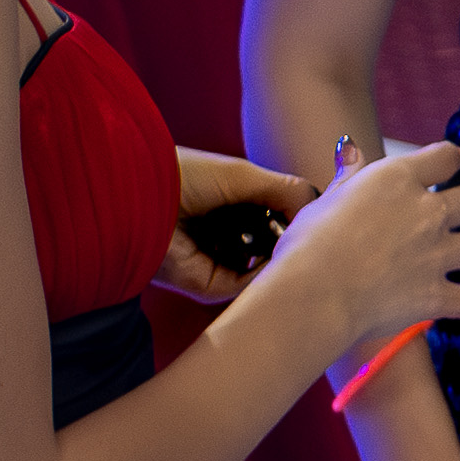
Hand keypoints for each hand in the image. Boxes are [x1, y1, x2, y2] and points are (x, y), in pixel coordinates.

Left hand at [157, 148, 315, 302]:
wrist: (139, 198)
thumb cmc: (186, 177)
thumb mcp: (246, 176)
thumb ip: (289, 193)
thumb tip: (320, 211)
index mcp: (232, 203)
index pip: (278, 215)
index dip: (298, 216)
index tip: (319, 215)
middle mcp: (226, 232)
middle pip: (274, 243)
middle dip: (291, 238)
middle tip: (308, 233)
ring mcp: (217, 259)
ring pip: (264, 267)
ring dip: (278, 255)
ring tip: (287, 242)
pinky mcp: (207, 284)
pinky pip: (246, 285)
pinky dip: (262, 274)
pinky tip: (272, 257)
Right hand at [266, 140, 459, 380]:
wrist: (313, 295)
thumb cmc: (308, 246)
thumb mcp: (325, 200)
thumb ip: (348, 177)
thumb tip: (351, 150)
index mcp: (397, 180)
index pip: (447, 156)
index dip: (448, 161)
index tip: (444, 167)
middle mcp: (426, 212)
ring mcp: (436, 254)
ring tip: (453, 258)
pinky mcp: (438, 294)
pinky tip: (455, 301)